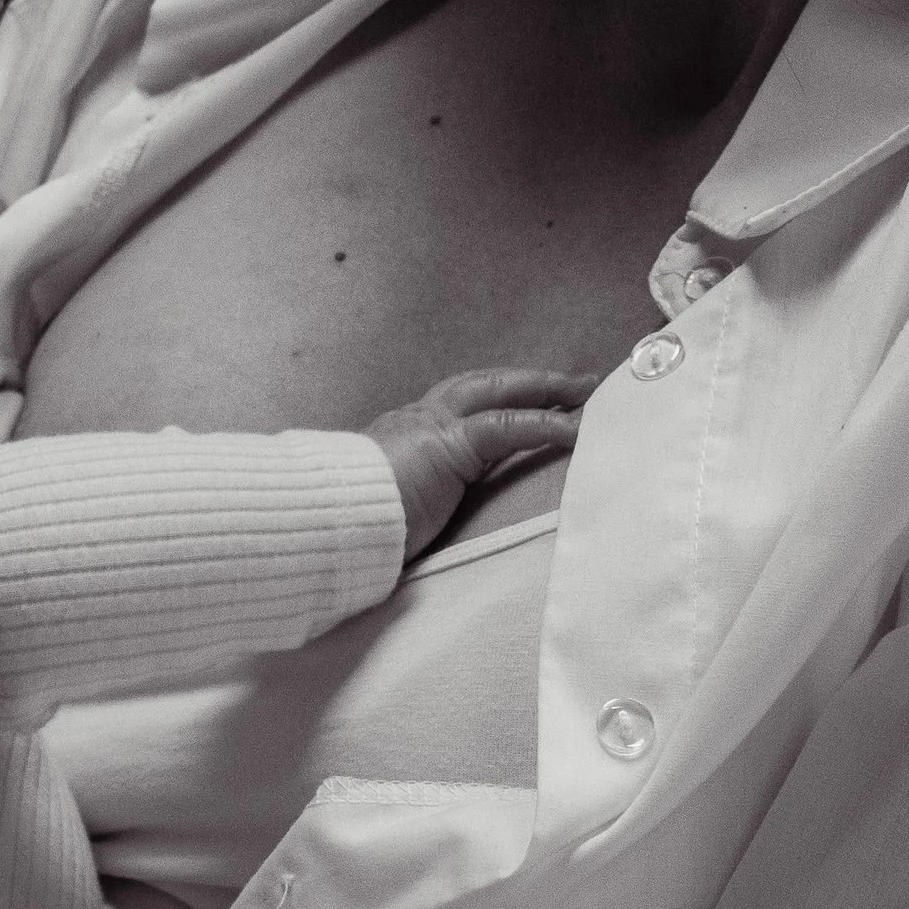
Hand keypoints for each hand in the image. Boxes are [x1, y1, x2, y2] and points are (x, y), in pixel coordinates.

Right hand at [367, 362, 601, 553]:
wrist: (322, 522)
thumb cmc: (347, 527)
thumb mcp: (386, 507)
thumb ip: (409, 504)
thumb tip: (417, 527)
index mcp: (404, 436)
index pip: (459, 409)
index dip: (496, 401)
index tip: (525, 402)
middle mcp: (418, 418)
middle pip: (484, 385)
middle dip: (529, 381)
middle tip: (573, 382)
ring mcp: (433, 426)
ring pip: (501, 392)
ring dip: (547, 390)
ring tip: (587, 392)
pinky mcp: (450, 444)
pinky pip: (510, 426)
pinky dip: (547, 424)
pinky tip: (577, 426)